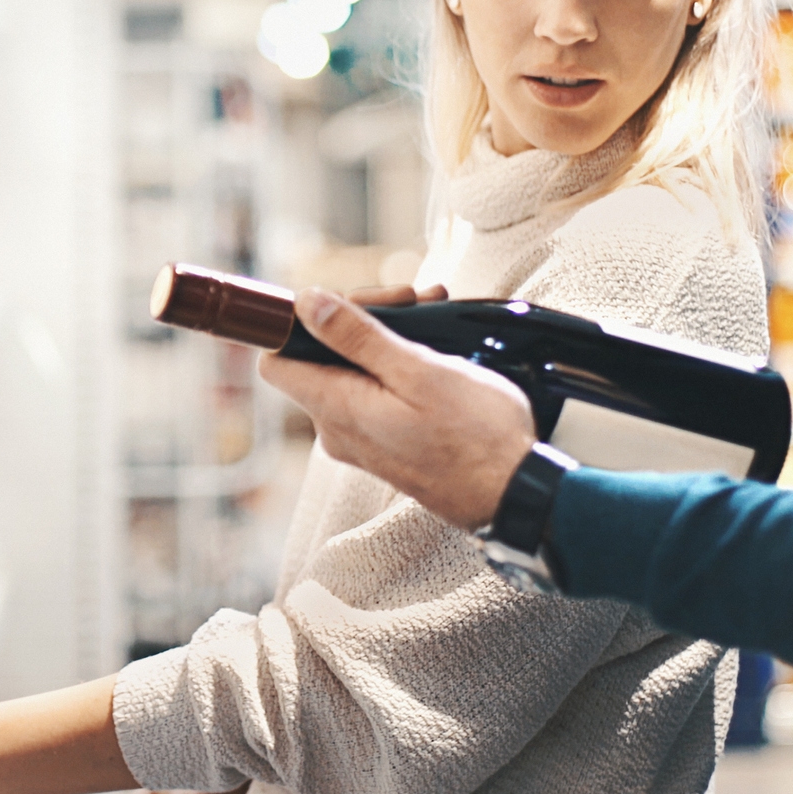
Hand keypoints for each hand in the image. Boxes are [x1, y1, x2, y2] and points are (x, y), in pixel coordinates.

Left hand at [258, 285, 534, 529]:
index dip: (298, 323)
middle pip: (317, 358)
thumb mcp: (417, 371)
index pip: (276, 359)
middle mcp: (337, 429)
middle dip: (358, 319)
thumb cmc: (475, 435)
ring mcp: (361, 440)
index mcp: (336, 409)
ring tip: (431, 312)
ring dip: (385, 337)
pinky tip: (433, 347)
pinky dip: (396, 364)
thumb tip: (305, 304)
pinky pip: (373, 394)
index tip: (345, 302)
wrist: (516, 493)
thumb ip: (356, 337)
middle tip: (410, 300)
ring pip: (350, 372)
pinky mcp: (386, 445)